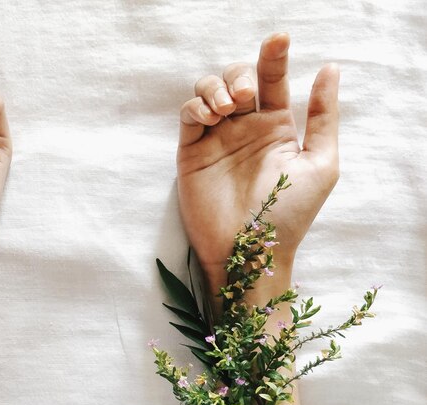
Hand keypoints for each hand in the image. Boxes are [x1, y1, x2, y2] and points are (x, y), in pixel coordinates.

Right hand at [177, 33, 338, 289]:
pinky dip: (196, 106)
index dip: (274, 56)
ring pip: (209, 90)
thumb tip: (330, 68)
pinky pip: (188, 114)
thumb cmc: (288, 214)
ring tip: (227, 111)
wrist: (247, 251)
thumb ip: (323, 117)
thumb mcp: (320, 164)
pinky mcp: (191, 151)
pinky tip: (209, 119)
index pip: (272, 80)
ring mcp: (216, 139)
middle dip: (241, 75)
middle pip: (236, 78)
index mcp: (275, 128)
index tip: (279, 39)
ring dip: (216, 87)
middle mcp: (244, 129)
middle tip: (246, 97)